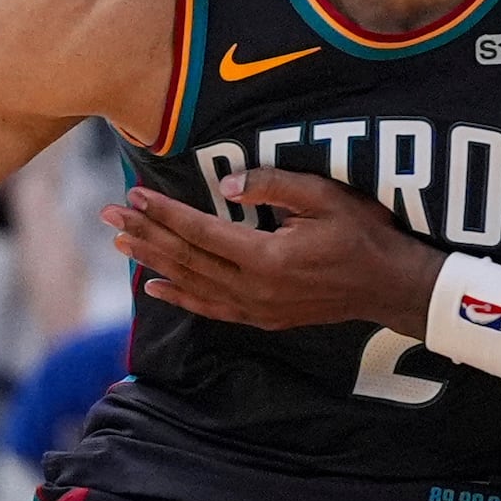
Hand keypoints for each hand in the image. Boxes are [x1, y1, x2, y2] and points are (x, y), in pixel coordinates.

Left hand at [102, 171, 439, 332]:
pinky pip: (210, 309)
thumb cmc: (363, 234)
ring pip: (192, 284)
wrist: (390, 287)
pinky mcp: (263, 318)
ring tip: (121, 246)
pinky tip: (154, 287)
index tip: (134, 195)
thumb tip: (229, 183)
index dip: (164, 212)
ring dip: (153, 263)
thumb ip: (274, 186)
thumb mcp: (324, 197)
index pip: (200, 231)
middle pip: (186, 258)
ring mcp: (256, 308)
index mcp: (265, 256)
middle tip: (109, 216)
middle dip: (145, 235)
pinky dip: (180, 297)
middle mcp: (253, 288)